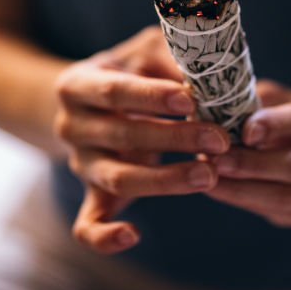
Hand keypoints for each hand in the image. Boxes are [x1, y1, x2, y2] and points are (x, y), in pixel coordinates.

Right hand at [54, 27, 230, 253]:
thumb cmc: (129, 70)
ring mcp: (80, 164)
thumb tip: (209, 75)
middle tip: (219, 139)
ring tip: (209, 175)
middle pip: (121, 137)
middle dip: (174, 138)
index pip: (113, 91)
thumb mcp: (144, 52)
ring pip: (117, 179)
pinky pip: (87, 226)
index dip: (151, 97)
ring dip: (164, 180)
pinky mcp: (90, 196)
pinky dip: (104, 237)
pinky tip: (133, 236)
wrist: (89, 100)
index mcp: (77, 85)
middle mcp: (71, 127)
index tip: (190, 99)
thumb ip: (170, 60)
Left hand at [207, 81, 290, 227]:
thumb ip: (267, 100)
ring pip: (287, 198)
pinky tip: (217, 187)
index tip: (245, 129)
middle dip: (255, 165)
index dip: (277, 125)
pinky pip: (275, 211)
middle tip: (218, 158)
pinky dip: (243, 199)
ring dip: (244, 188)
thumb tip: (225, 106)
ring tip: (210, 176)